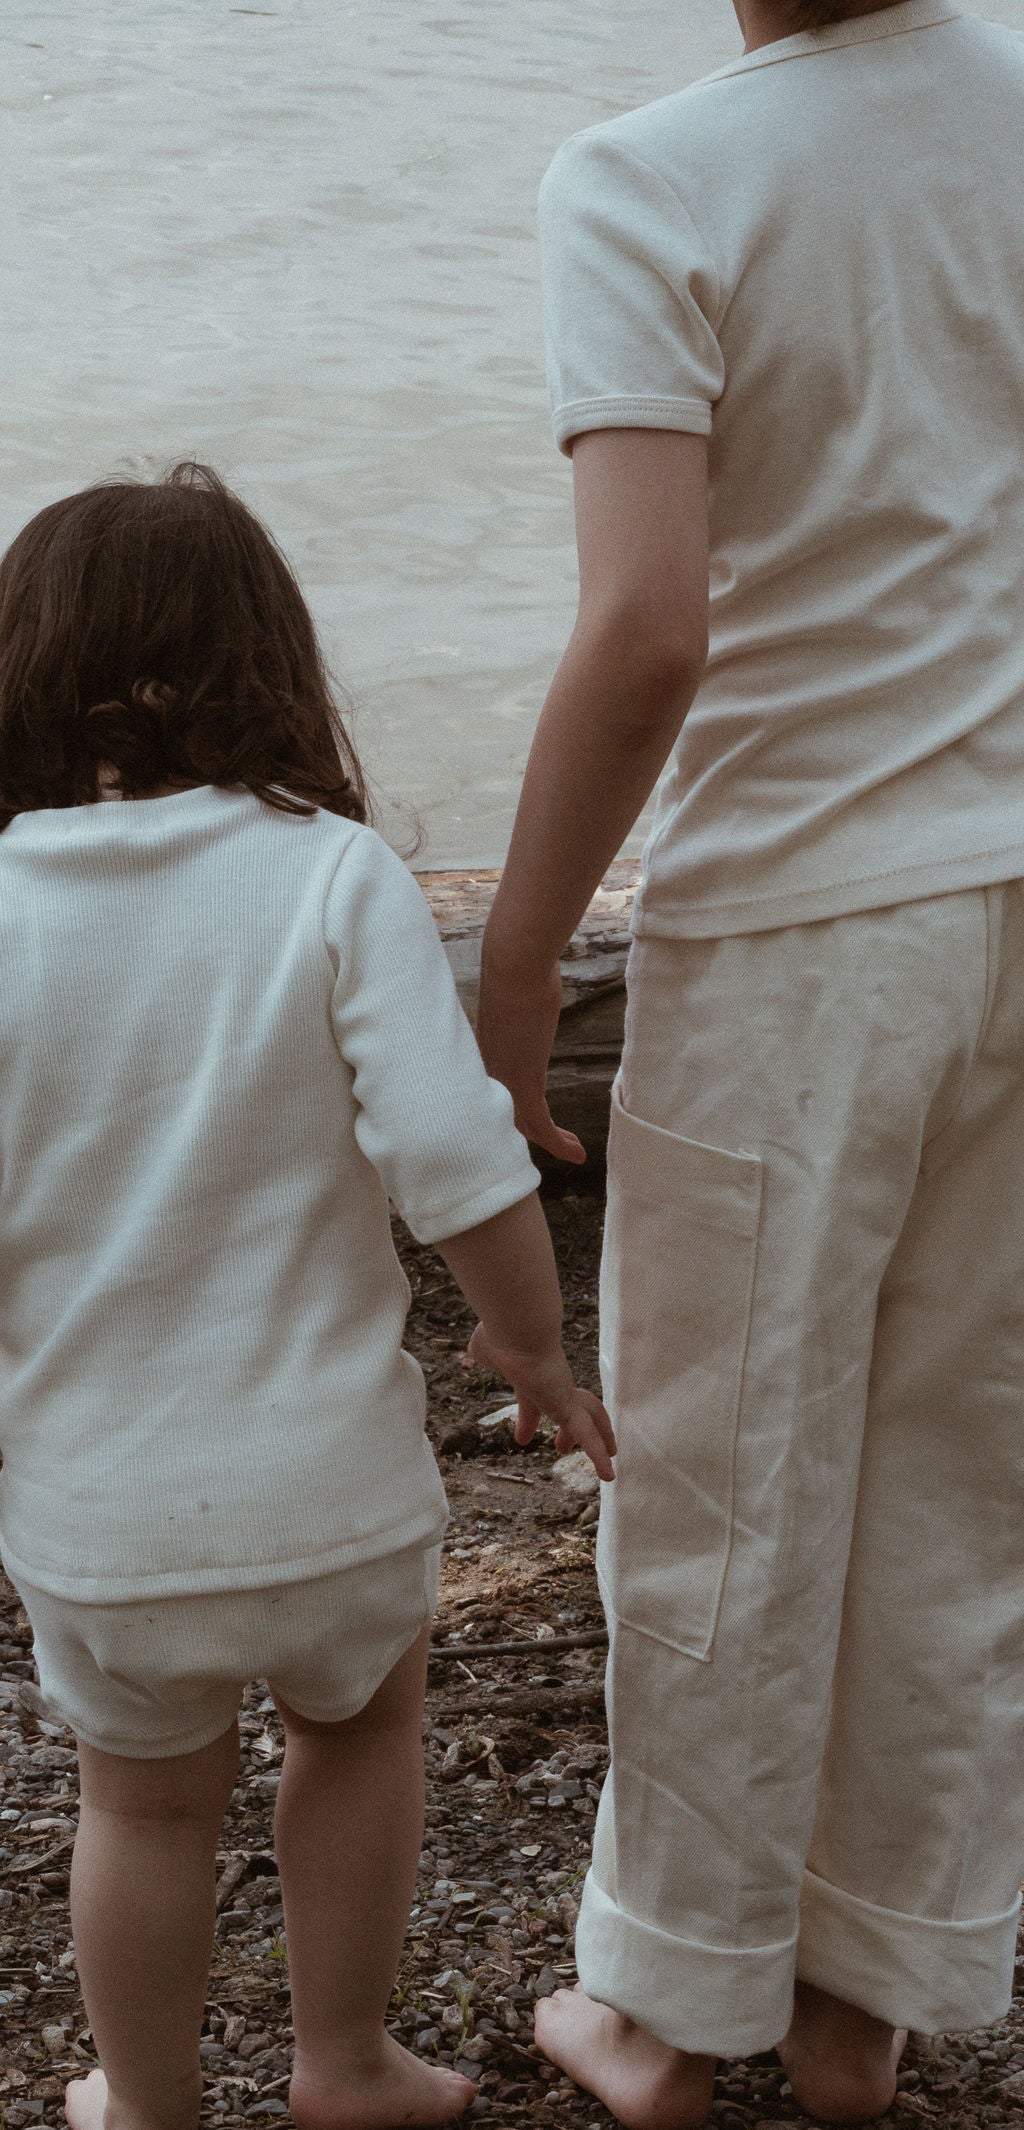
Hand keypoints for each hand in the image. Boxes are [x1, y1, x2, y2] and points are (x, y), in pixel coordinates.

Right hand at [468, 1321, 614, 1480]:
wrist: (516, 1329)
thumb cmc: (500, 1337)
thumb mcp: (485, 1348)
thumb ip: (485, 1350)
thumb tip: (477, 1348)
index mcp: (531, 1375)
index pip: (533, 1400)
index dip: (528, 1420)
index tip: (522, 1438)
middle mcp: (551, 1383)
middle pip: (568, 1408)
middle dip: (568, 1431)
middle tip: (562, 1449)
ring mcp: (562, 1394)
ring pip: (590, 1417)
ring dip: (600, 1439)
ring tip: (610, 1458)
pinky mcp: (568, 1408)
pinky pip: (588, 1436)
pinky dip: (598, 1456)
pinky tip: (609, 1476)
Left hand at [476, 956, 586, 1165]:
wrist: (514, 963)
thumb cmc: (516, 967)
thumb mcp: (515, 994)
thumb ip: (519, 1004)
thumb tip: (531, 984)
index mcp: (483, 1053)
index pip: (492, 1093)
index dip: (509, 1111)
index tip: (529, 1119)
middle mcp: (487, 1071)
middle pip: (504, 1116)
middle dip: (531, 1133)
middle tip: (556, 1141)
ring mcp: (502, 1079)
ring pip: (523, 1126)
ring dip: (551, 1142)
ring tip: (573, 1152)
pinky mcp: (523, 1082)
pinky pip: (540, 1125)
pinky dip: (558, 1144)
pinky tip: (577, 1151)